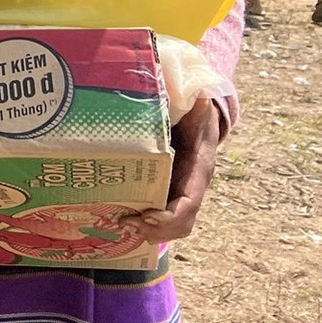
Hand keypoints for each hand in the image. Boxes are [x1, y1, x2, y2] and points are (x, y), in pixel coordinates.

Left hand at [120, 98, 223, 241]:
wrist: (200, 116)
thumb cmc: (194, 108)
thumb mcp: (194, 101)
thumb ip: (187, 98)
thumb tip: (186, 91)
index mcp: (200, 166)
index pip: (192, 200)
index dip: (173, 214)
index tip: (149, 216)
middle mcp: (193, 184)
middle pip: (183, 221)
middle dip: (158, 229)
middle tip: (126, 223)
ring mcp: (183, 190)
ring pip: (174, 224)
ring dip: (151, 231)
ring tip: (122, 226)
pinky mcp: (170, 190)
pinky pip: (163, 216)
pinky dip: (147, 225)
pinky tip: (121, 221)